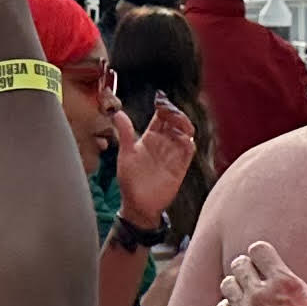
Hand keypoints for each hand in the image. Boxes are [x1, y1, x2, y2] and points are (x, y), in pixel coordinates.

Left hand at [114, 100, 196, 224]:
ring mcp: (173, 153)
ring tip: (177, 120)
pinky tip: (183, 137)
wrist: (138, 205)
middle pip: (175, 121)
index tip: (161, 100)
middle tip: (169, 109)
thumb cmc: (130, 181)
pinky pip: (189, 149)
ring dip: (184, 124)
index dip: (163, 106)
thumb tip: (117, 113)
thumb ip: (125, 133)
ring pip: (185, 132)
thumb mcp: (125, 154)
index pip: (161, 116)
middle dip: (175, 112)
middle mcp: (163, 143)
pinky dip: (188, 141)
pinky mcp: (181, 165)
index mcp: (150, 137)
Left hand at [217, 241, 306, 305]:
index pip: (258, 249)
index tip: (262, 262)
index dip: (260, 254)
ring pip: (227, 283)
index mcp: (284, 282)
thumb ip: (294, 284)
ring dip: (236, 287)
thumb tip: (277, 271)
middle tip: (252, 278)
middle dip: (246, 268)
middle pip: (239, 264)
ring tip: (246, 298)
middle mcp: (260, 293)